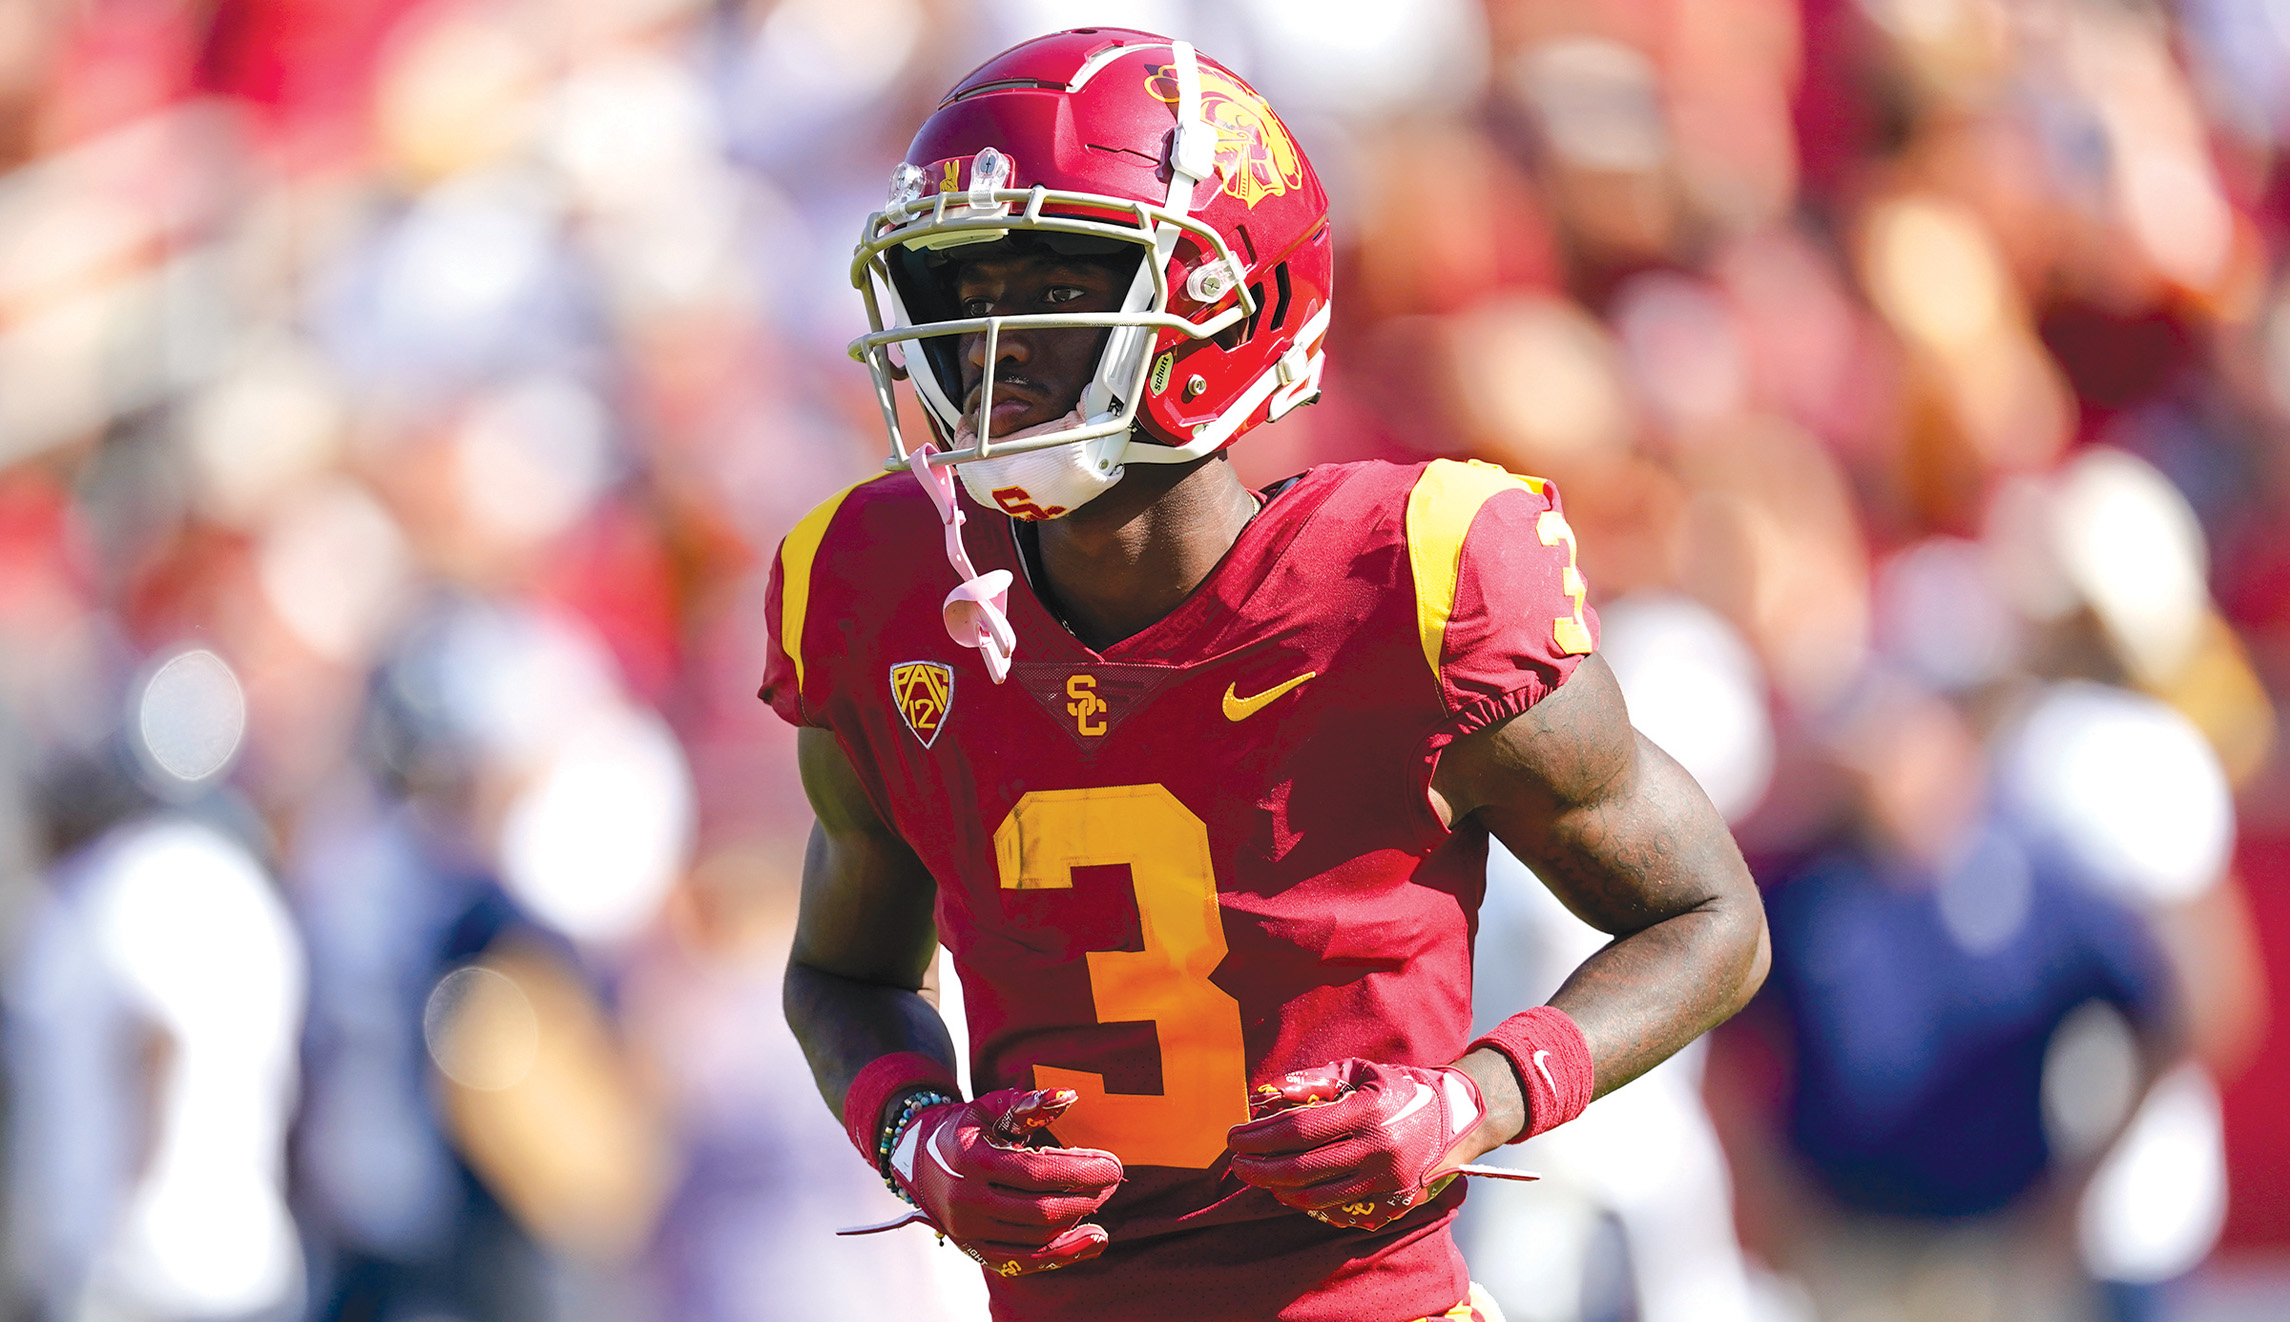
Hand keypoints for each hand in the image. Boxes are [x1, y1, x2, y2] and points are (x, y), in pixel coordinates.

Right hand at [887, 1087, 1123, 1275]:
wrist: (920, 1160)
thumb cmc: (967, 1129)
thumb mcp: (991, 1107)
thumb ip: (1028, 1104)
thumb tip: (1068, 1095)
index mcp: (971, 1160)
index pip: (1036, 1173)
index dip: (1080, 1171)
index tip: (1112, 1165)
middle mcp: (966, 1201)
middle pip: (1041, 1210)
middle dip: (1085, 1196)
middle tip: (1112, 1181)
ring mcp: (968, 1231)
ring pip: (1036, 1237)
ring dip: (1078, 1221)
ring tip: (1101, 1201)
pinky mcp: (975, 1250)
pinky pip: (1025, 1261)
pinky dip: (1062, 1254)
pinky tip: (1092, 1240)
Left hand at [1224, 1059, 1486, 1229]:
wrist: (1456, 1117)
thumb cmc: (1398, 1088)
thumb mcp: (1357, 1072)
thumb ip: (1311, 1082)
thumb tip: (1262, 1097)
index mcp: (1368, 1111)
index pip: (1299, 1130)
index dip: (1259, 1136)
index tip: (1234, 1136)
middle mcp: (1379, 1149)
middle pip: (1301, 1169)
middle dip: (1258, 1168)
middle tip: (1236, 1162)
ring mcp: (1388, 1180)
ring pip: (1316, 1196)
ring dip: (1278, 1189)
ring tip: (1258, 1176)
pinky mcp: (1393, 1202)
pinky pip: (1338, 1209)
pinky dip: (1307, 1201)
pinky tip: (1289, 1190)